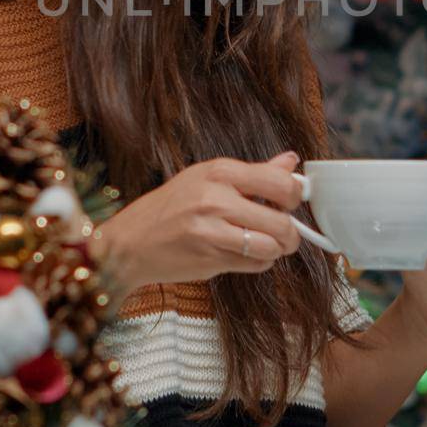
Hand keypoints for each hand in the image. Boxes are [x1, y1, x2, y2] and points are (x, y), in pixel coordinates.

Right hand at [93, 152, 304, 289]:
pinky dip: (259, 263)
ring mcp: (212, 229)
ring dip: (276, 251)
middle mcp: (216, 198)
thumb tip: (290, 162)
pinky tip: (245, 256)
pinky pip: (255, 264)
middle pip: (282, 220)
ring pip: (272, 246)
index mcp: (219, 171)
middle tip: (285, 234)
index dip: (295, 196)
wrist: (130, 242)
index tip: (291, 203)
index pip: (280, 182)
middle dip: (291, 233)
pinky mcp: (210, 257)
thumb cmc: (170, 208)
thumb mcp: (207, 178)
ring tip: (266, 246)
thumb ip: (253, 173)